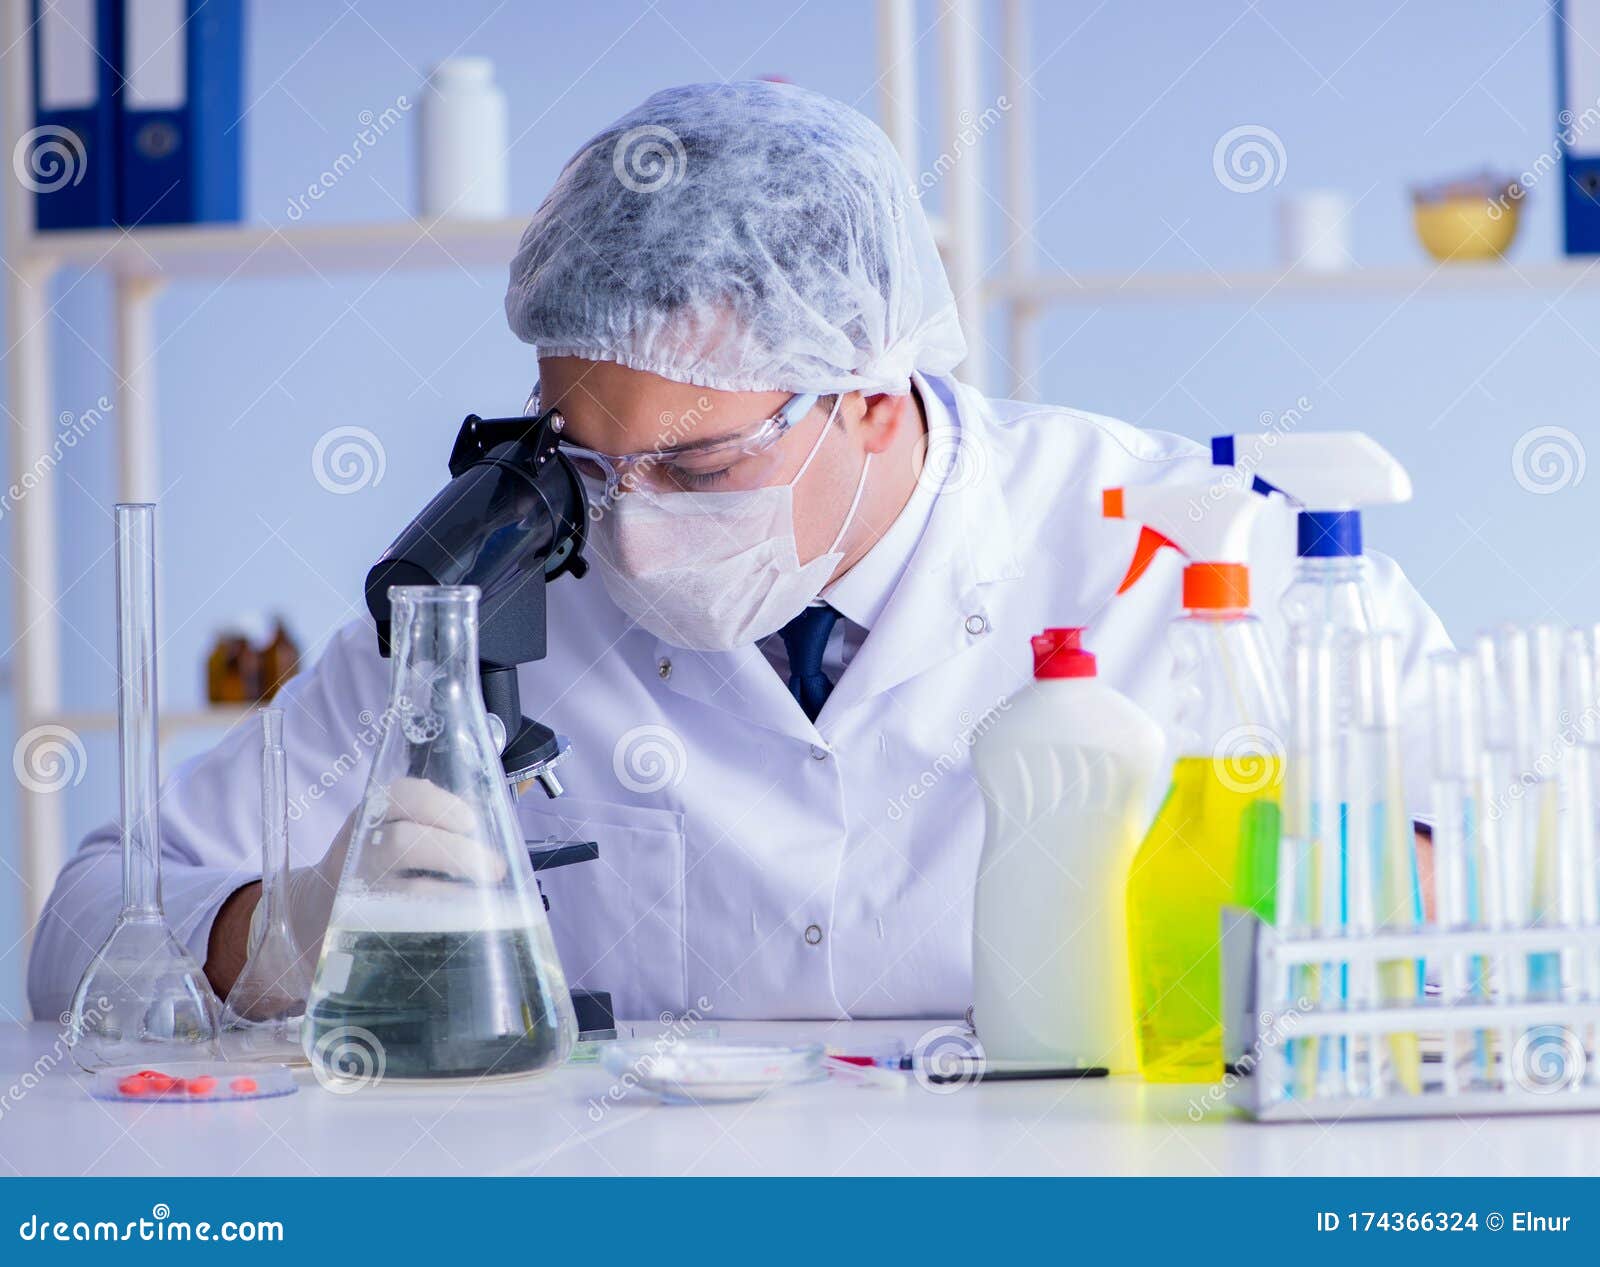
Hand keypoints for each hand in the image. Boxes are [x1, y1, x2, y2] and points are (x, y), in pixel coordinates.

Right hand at [278, 777, 506, 968]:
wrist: (312, 912)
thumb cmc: (377, 861)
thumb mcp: (391, 826)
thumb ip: (435, 817)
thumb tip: (490, 816)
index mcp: (371, 815)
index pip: (399, 794)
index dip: (439, 805)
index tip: (471, 822)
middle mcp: (359, 850)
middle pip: (404, 844)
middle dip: (457, 854)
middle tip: (494, 868)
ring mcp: (358, 894)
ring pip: (405, 893)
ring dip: (455, 896)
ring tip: (486, 903)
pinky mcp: (360, 932)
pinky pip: (402, 931)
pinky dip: (438, 928)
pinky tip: (462, 929)